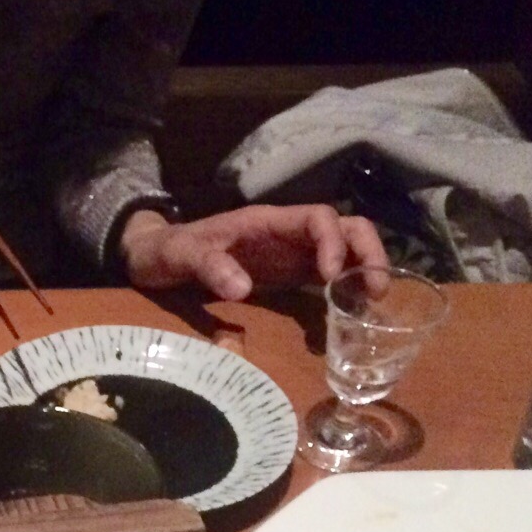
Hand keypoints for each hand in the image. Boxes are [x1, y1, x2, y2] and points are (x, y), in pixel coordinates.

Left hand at [119, 204, 387, 301]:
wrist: (156, 258)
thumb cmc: (169, 250)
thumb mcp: (182, 256)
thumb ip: (209, 267)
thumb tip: (242, 289)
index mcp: (267, 221)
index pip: (318, 218)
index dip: (332, 242)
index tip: (331, 275)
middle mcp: (288, 234)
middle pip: (346, 228)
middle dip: (367, 252)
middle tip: (375, 290)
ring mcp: (292, 254)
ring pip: (344, 250)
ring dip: (364, 270)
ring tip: (371, 302)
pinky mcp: (289, 276)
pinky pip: (327, 277)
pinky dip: (344, 291)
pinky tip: (351, 313)